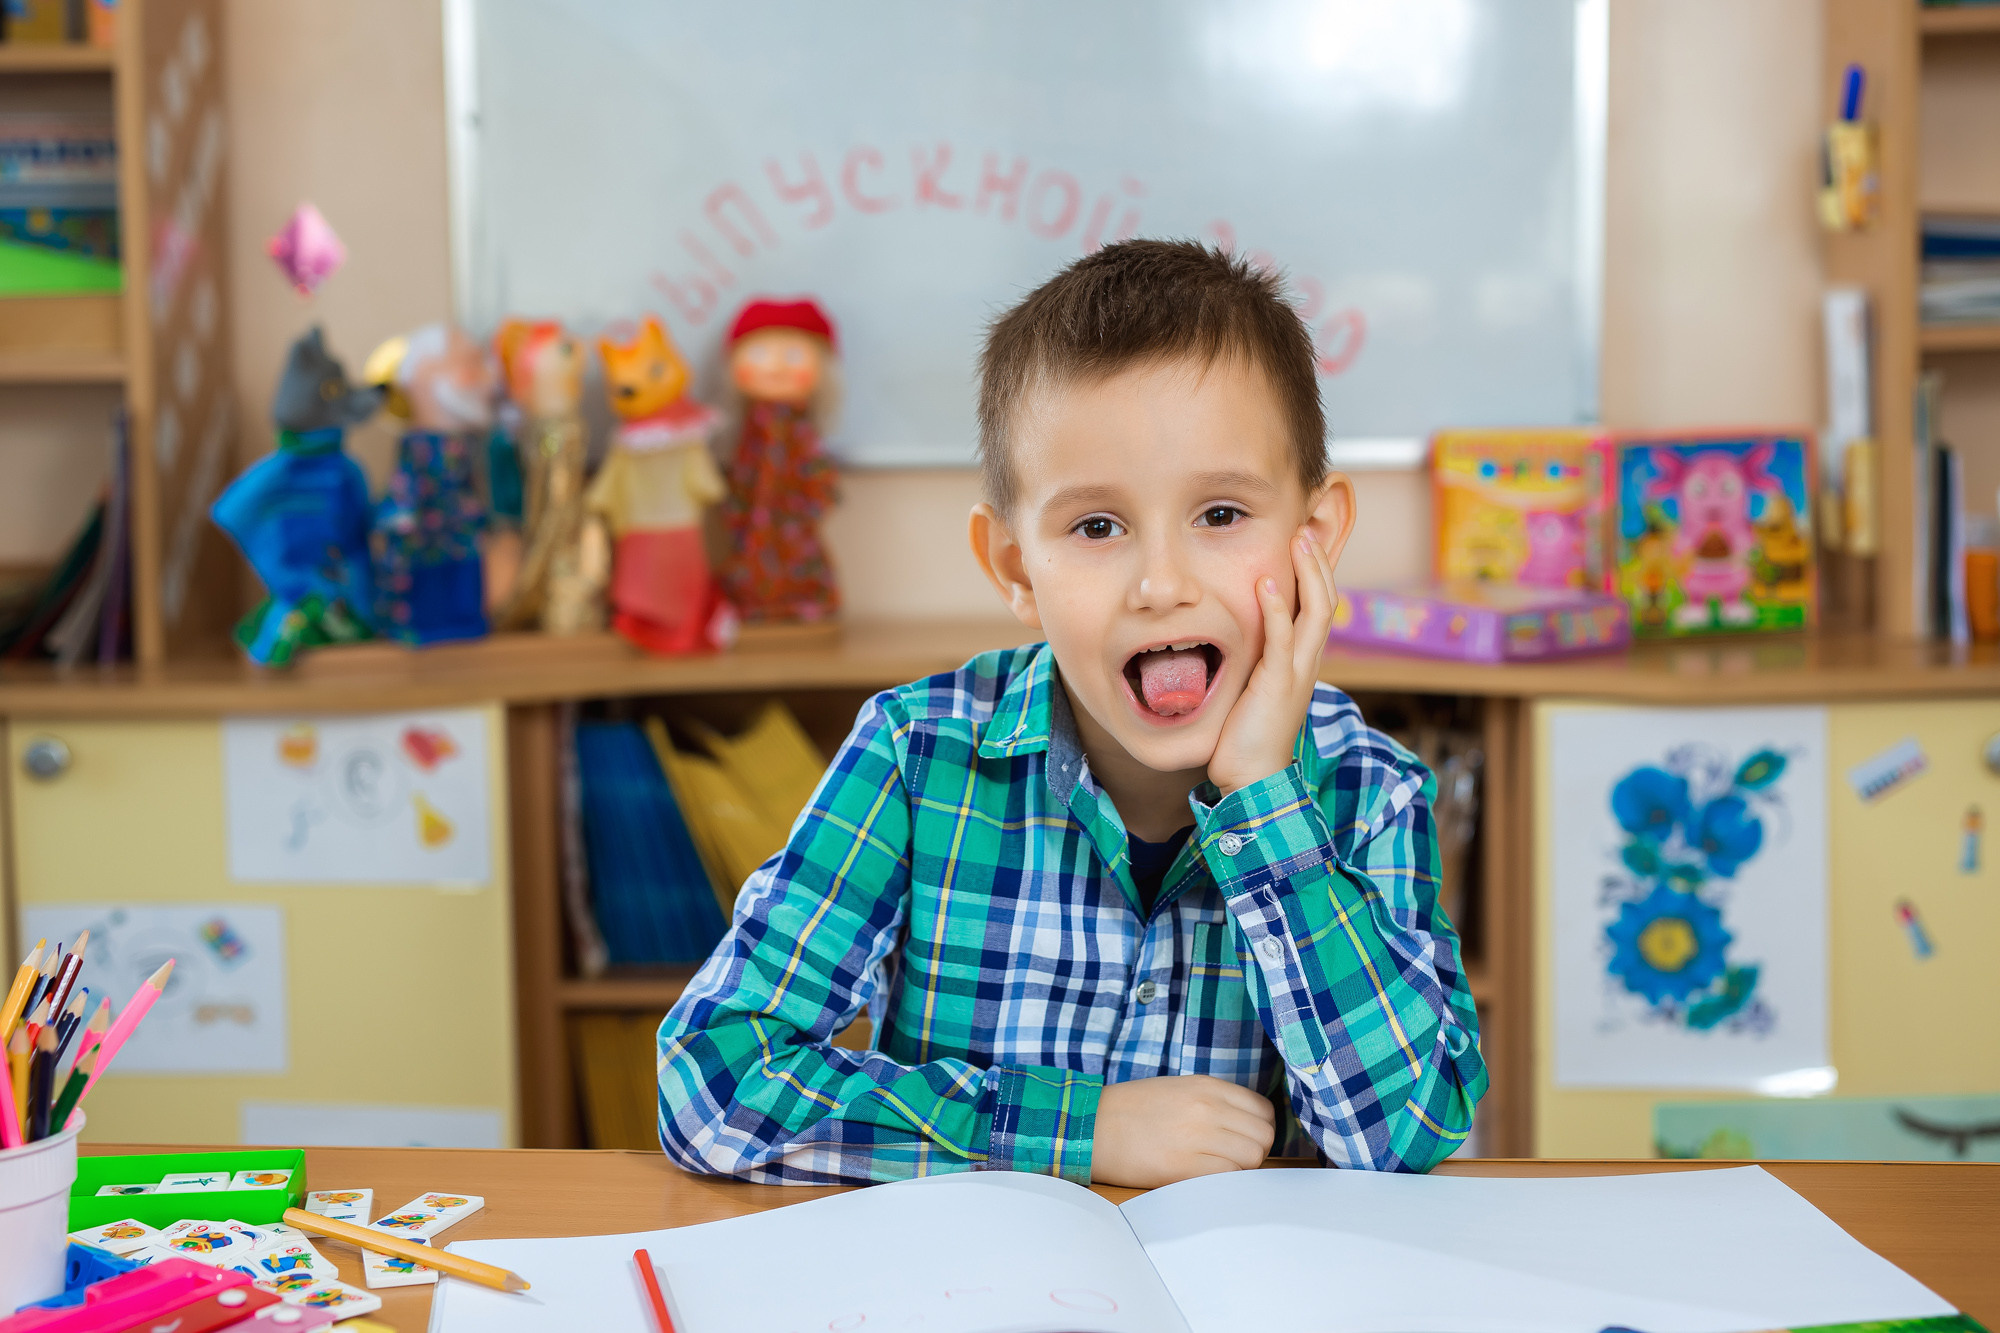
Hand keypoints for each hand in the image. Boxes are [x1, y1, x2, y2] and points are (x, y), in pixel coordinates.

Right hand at [1091, 1074, 1276, 1187]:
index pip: (1263, 1111)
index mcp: (1207, 1086)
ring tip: (1214, 1169)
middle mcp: (1207, 1107)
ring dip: (1240, 1169)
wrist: (1091, 1126)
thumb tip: (1246, 1127)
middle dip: (1254, 1152)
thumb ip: (1215, 1102)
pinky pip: (1228, 1177)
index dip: (1259, 1130)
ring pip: (1253, 1158)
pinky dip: (1224, 1181)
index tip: (1243, 1140)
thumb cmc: (1133, 1111)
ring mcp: (1197, 1136)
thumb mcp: (1179, 1090)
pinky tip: (1202, 1178)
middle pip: (1263, 1136)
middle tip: (1231, 1159)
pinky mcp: (1183, 1166)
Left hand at [1207, 528, 1337, 794]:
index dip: (1316, 573)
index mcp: (1303, 660)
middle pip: (1326, 601)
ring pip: (1316, 612)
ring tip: (1299, 541)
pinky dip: (1276, 608)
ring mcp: (1297, 672)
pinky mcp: (1278, 683)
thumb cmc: (1248, 735)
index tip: (1304, 541)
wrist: (1252, 778)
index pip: (1319, 606)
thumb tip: (1242, 635)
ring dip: (1308, 574)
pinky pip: (1283, 638)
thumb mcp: (1256, 687)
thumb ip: (1257, 660)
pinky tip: (1267, 582)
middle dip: (1319, 563)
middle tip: (1307, 529)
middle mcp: (1308, 661)